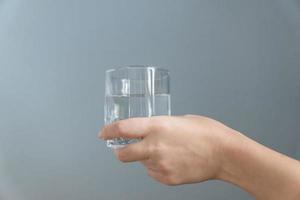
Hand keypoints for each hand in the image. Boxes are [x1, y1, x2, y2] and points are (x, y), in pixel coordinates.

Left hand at [99, 115, 231, 184]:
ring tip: (167, 151)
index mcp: (157, 126)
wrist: (224, 153)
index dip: (108, 131)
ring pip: (141, 164)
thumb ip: (159, 126)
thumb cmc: (206, 132)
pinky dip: (158, 167)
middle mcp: (154, 146)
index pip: (122, 129)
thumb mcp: (178, 120)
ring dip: (147, 158)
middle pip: (122, 155)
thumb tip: (148, 131)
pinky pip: (153, 173)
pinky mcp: (166, 178)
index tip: (103, 133)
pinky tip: (173, 161)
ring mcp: (159, 165)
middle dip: (119, 151)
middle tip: (125, 148)